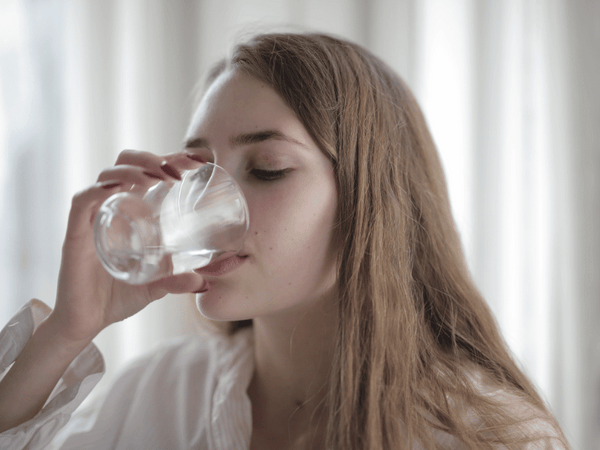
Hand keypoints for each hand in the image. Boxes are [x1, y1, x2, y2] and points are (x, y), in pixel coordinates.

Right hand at [47, 150, 207, 343]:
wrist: (87, 322)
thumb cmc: (118, 297)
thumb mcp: (155, 287)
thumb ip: (177, 281)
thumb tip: (204, 282)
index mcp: (131, 212)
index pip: (147, 172)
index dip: (169, 159)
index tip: (196, 160)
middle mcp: (112, 208)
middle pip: (126, 163)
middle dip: (152, 158)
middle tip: (178, 171)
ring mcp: (93, 218)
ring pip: (107, 175)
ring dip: (134, 169)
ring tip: (158, 177)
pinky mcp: (76, 233)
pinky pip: (83, 201)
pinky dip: (100, 189)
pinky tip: (121, 188)